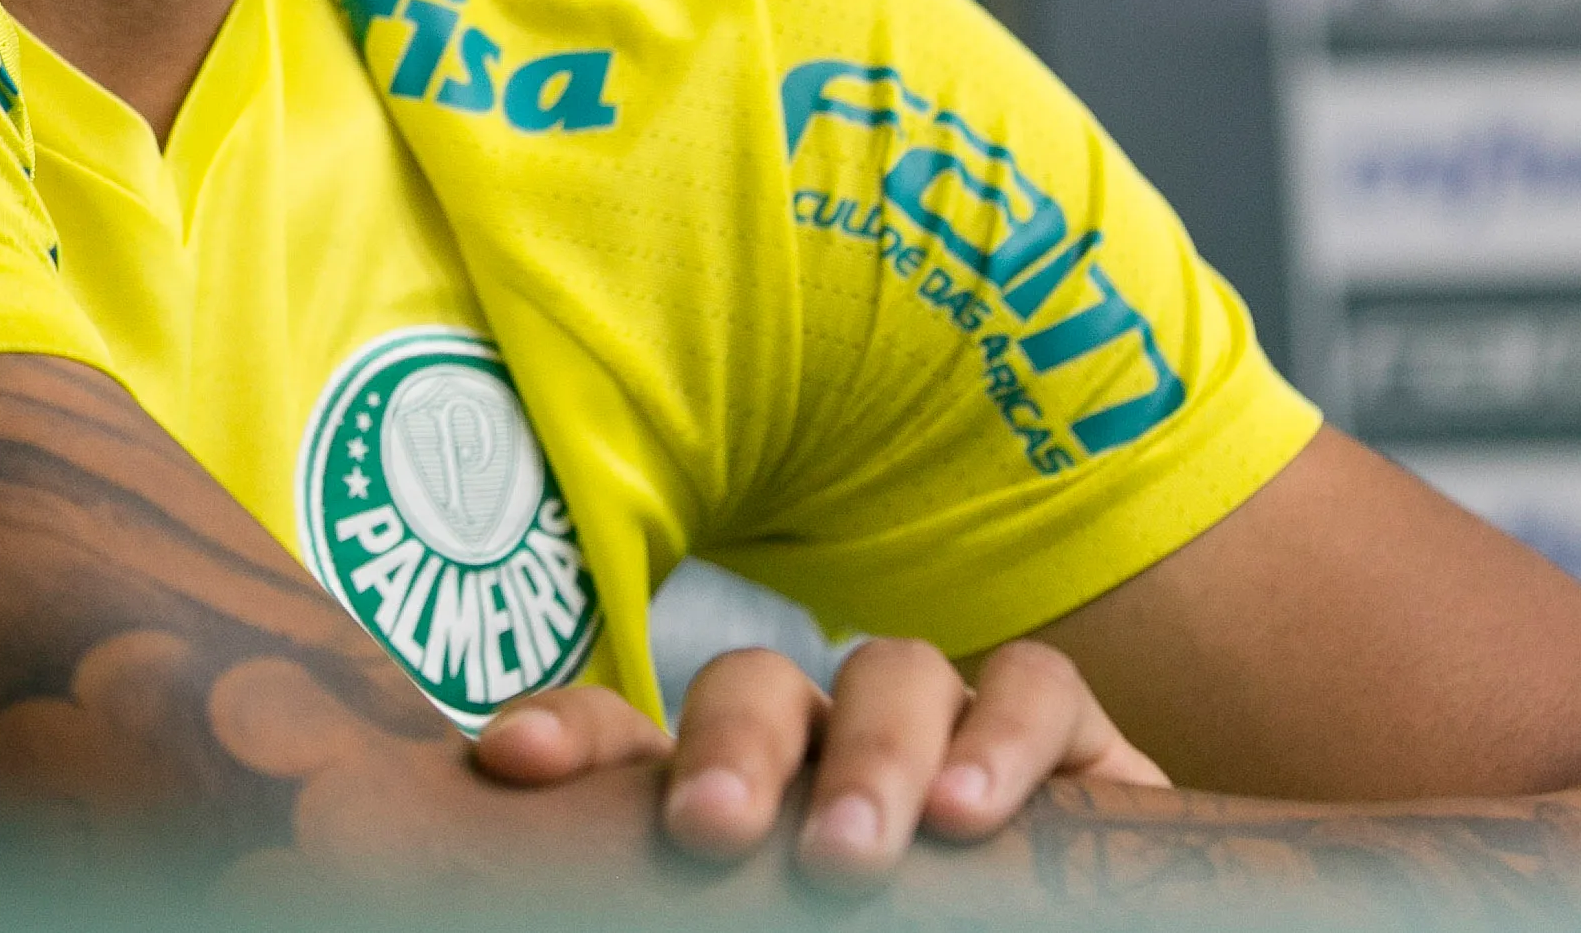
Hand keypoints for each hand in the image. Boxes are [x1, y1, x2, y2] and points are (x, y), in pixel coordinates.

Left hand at [473, 634, 1171, 888]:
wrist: (1067, 920)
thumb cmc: (888, 927)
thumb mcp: (765, 923)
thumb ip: (692, 905)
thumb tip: (581, 876)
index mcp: (733, 792)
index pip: (625, 737)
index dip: (568, 733)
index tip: (513, 763)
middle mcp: (825, 744)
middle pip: (756, 686)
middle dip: (730, 745)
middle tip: (711, 833)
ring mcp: (942, 728)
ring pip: (891, 672)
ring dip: (869, 754)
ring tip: (850, 854)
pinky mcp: (1064, 739)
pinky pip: (1035, 686)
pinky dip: (1003, 737)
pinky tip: (976, 814)